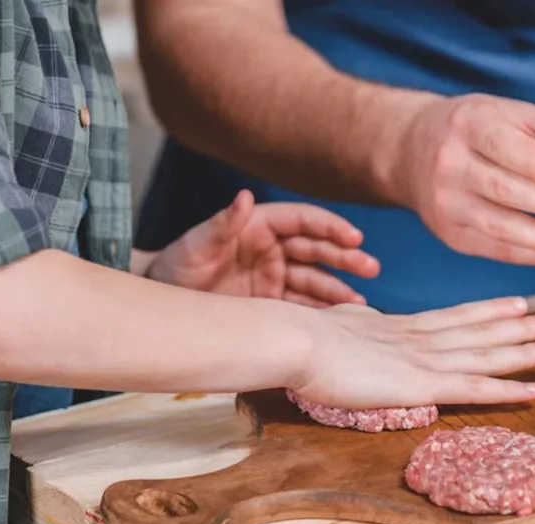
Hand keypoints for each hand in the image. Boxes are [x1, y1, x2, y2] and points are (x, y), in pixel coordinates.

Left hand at [145, 189, 379, 305]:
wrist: (164, 301)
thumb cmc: (176, 266)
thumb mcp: (197, 244)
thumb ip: (223, 223)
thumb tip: (243, 196)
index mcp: (258, 226)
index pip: (302, 221)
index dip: (329, 227)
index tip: (353, 237)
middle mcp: (271, 248)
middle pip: (316, 249)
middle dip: (344, 257)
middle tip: (369, 266)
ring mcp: (274, 277)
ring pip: (315, 279)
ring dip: (338, 287)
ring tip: (359, 301)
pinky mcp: (272, 303)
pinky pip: (303, 305)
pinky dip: (323, 310)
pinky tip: (342, 317)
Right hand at [291, 297, 534, 408]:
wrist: (297, 340)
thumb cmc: (302, 338)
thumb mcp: (336, 328)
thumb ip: (356, 331)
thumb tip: (358, 328)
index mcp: (398, 327)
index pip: (453, 317)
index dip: (487, 312)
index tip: (515, 304)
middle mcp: (419, 338)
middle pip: (478, 331)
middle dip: (517, 327)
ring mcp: (423, 360)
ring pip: (485, 354)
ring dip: (522, 350)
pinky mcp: (422, 384)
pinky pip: (473, 387)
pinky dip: (505, 388)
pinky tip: (532, 389)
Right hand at [392, 94, 534, 265]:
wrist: (409, 151)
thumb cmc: (477, 129)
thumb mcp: (511, 114)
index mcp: (468, 125)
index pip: (502, 147)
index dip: (534, 165)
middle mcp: (450, 166)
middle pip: (504, 191)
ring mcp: (446, 205)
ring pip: (501, 228)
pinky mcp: (451, 235)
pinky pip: (498, 249)